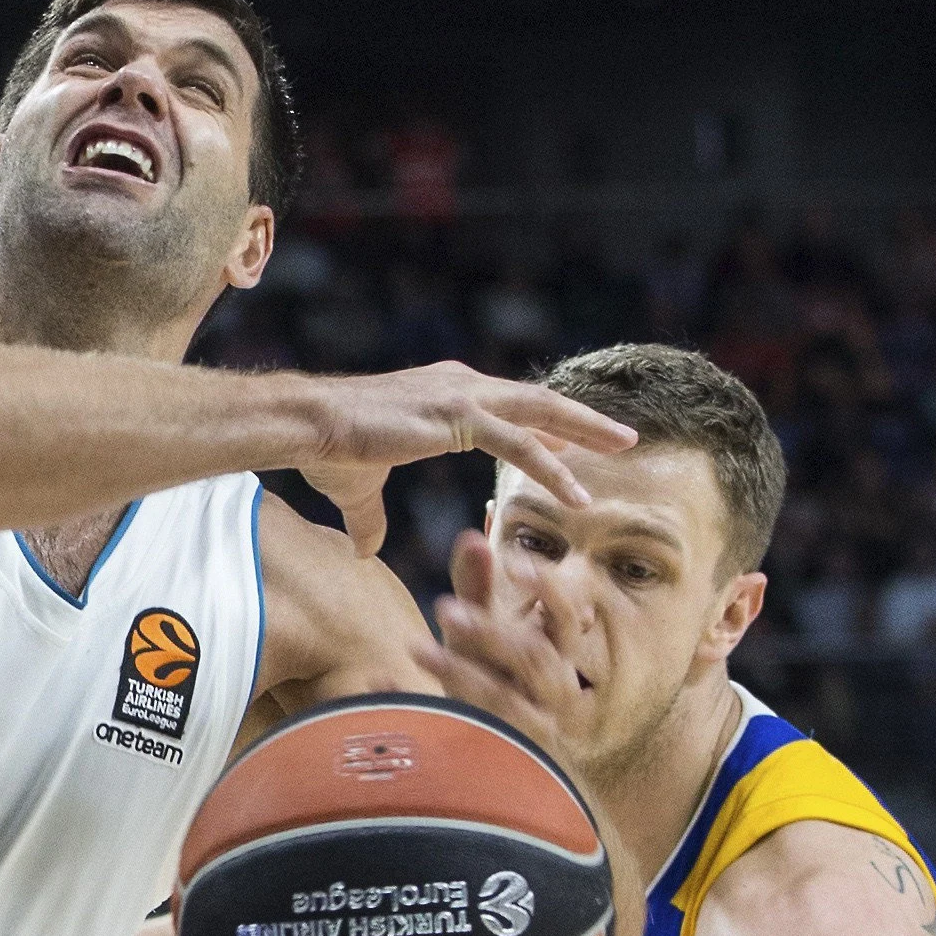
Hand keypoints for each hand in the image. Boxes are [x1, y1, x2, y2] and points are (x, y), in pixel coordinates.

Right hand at [297, 362, 634, 525]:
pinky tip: (577, 494)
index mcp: (445, 392)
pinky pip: (518, 444)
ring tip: (626, 447)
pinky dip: (551, 469)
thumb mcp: (359, 490)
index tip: (576, 443)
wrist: (308, 425)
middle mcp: (461, 384)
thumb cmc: (328, 449)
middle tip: (624, 436)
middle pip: (537, 400)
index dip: (545, 424)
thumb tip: (366, 551)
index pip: (509, 407)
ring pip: (540, 412)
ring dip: (587, 431)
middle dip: (583, 419)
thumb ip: (372, 519)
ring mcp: (462, 395)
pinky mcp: (457, 416)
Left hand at [415, 529, 582, 763]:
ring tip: (415, 647)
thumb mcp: (481, 632)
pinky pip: (466, 734)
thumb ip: (476, 587)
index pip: (567, 617)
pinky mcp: (499, 757)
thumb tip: (472, 536)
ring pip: (507, 702)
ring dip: (460, 673)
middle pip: (534, 659)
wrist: (491, 755)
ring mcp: (531, 730)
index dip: (549, 589)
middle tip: (443, 608)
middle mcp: (554, 692)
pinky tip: (383, 681)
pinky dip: (418, 705)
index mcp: (556, 653)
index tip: (513, 563)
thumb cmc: (491, 677)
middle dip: (490, 632)